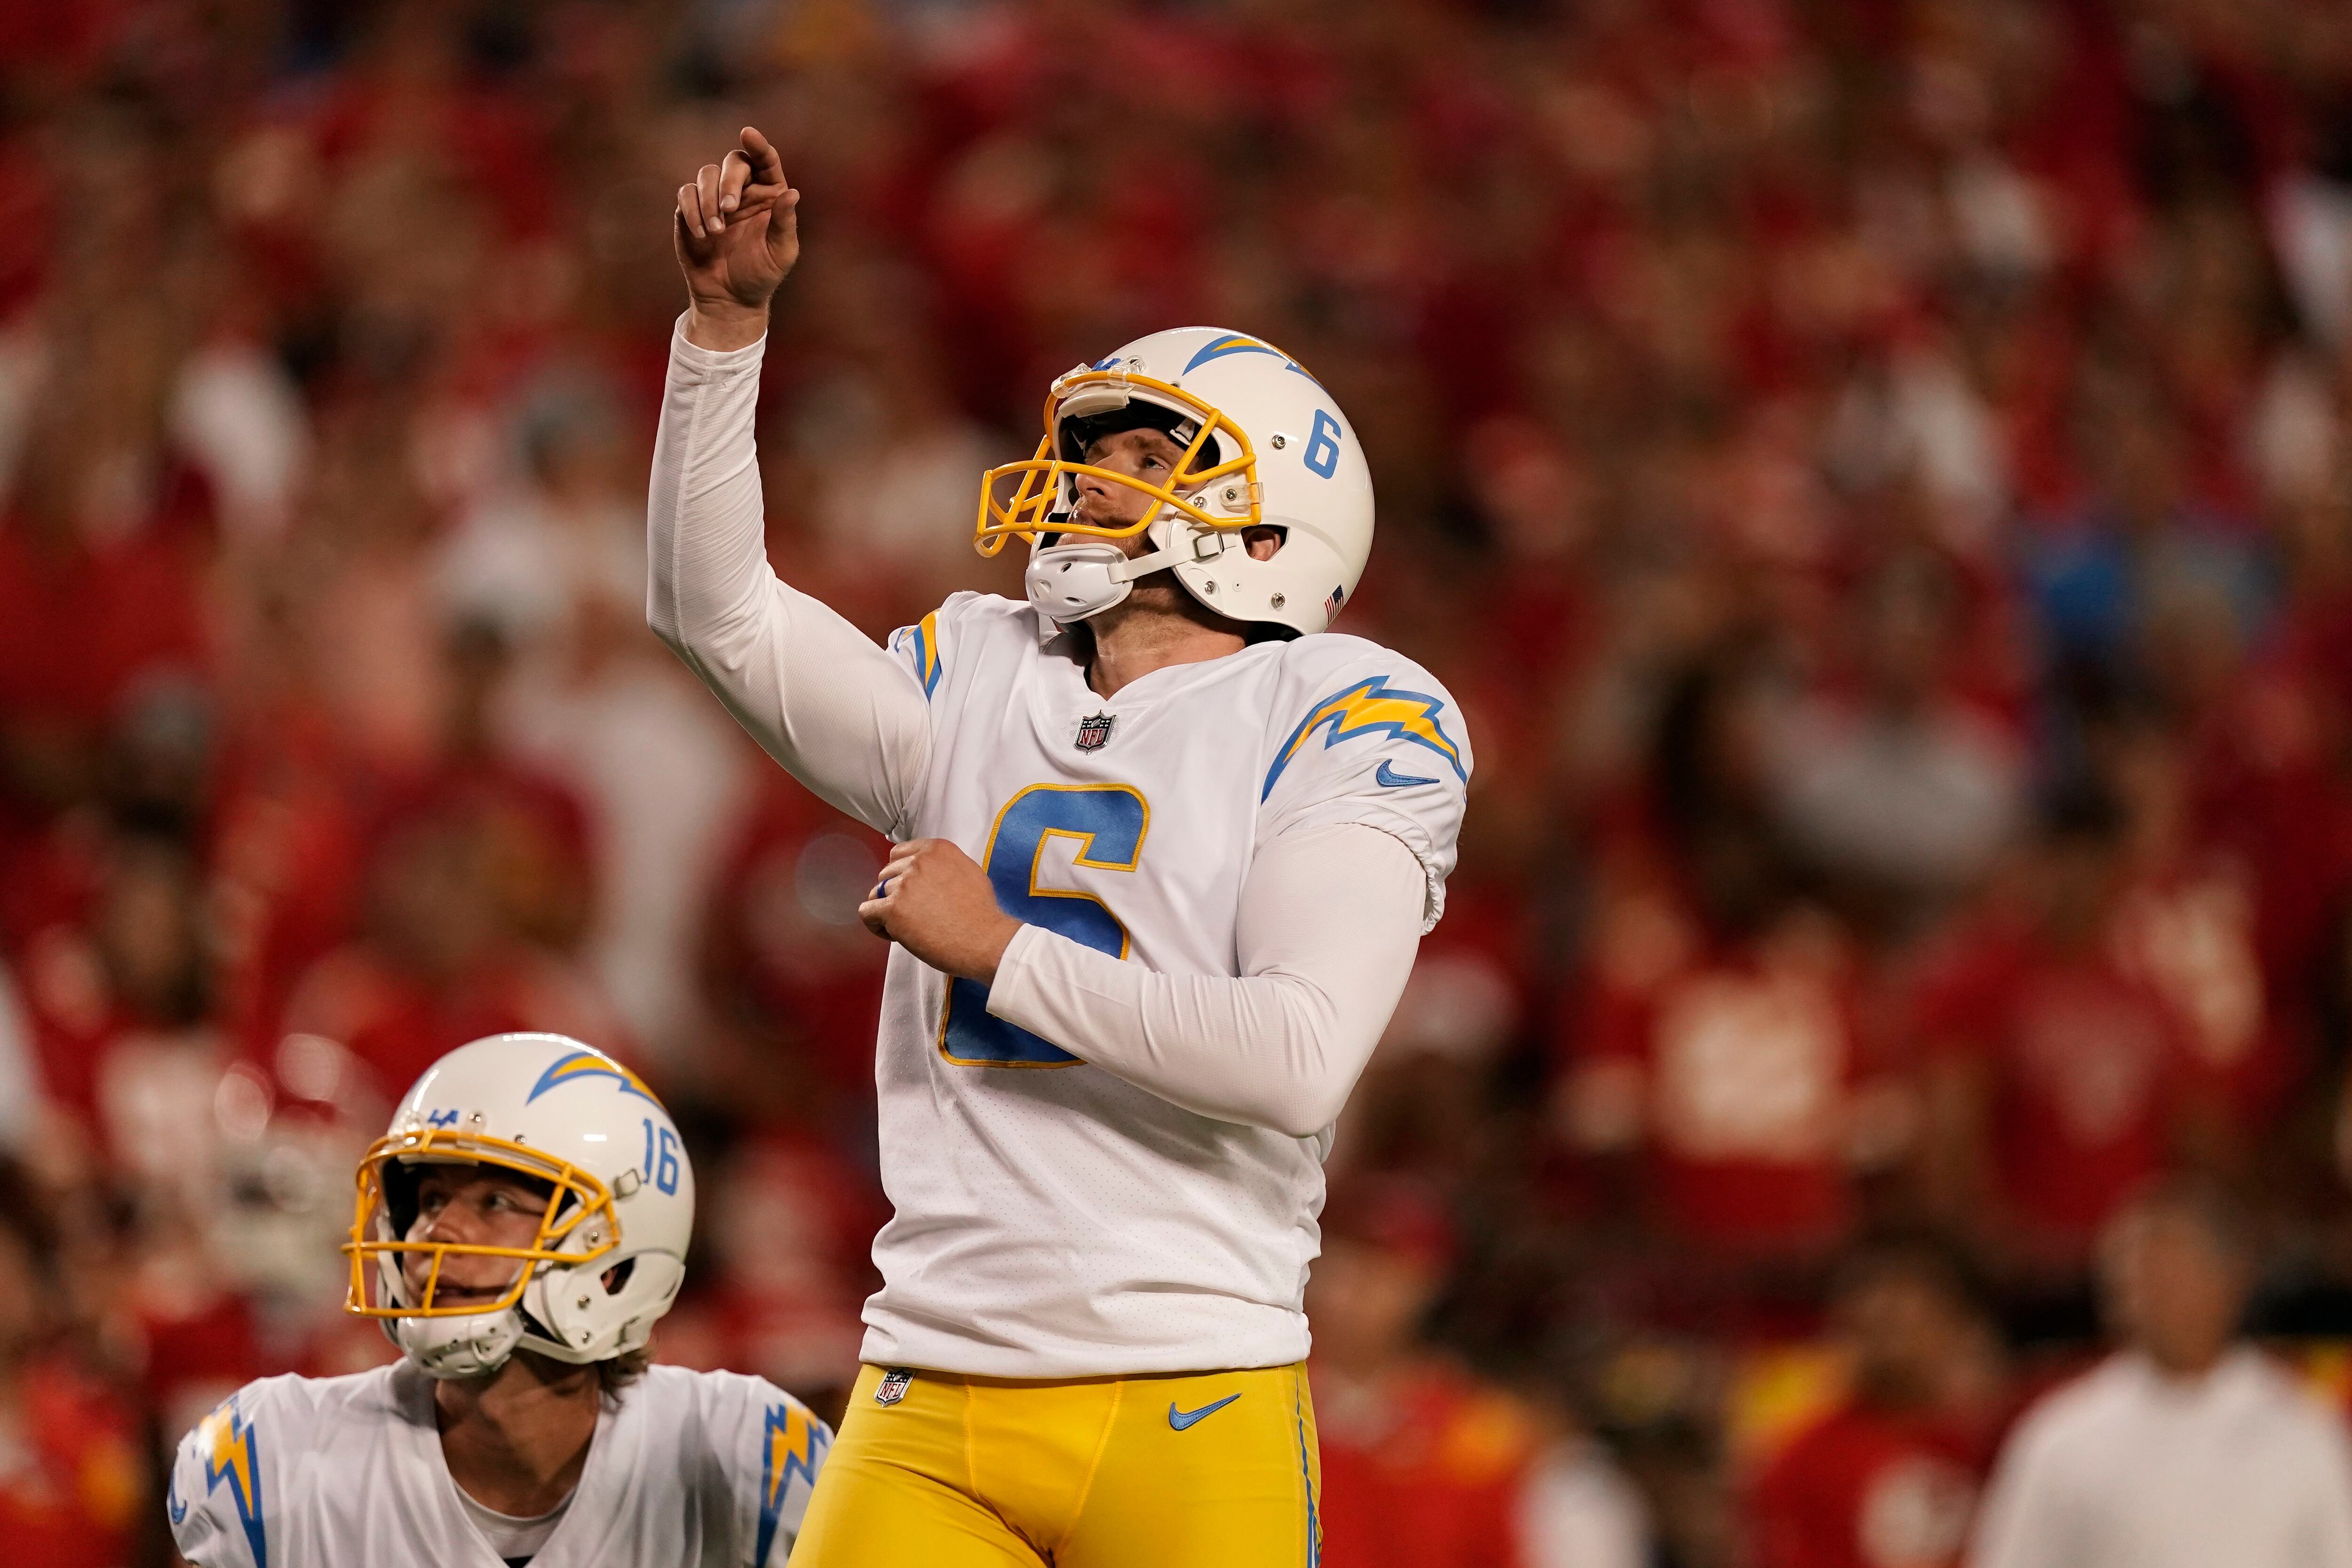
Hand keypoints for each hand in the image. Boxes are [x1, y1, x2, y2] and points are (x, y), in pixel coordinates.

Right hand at [674, 126, 800, 348]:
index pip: (765, 160)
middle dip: (729, 181)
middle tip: (729, 209)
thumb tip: (792, 193)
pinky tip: (703, 235)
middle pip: (733, 162)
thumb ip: (785, 222)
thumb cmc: (762, 274)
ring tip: (716, 231)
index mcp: (769, 193)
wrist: (730, 298)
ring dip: (709, 200)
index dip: (758, 145)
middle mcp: (742, 190)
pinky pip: (686, 195)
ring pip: (706, 175)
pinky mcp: (690, 210)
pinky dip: (692, 211)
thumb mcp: (781, 252)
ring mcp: (714, 198)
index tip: (748, 134)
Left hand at [859, 840, 1022, 983]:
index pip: (899, 854)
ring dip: (887, 912)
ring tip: (908, 928)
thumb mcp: (968, 872)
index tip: (912, 892)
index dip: (901, 875)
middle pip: (886, 875)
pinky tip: (894, 935)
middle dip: (895, 895)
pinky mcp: (893, 910)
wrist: (985, 940)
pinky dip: (875, 925)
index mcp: (936, 849)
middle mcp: (918, 862)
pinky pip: (866, 913)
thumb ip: (943, 866)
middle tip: (914, 915)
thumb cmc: (981, 914)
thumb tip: (928, 873)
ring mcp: (904, 885)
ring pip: (876, 895)